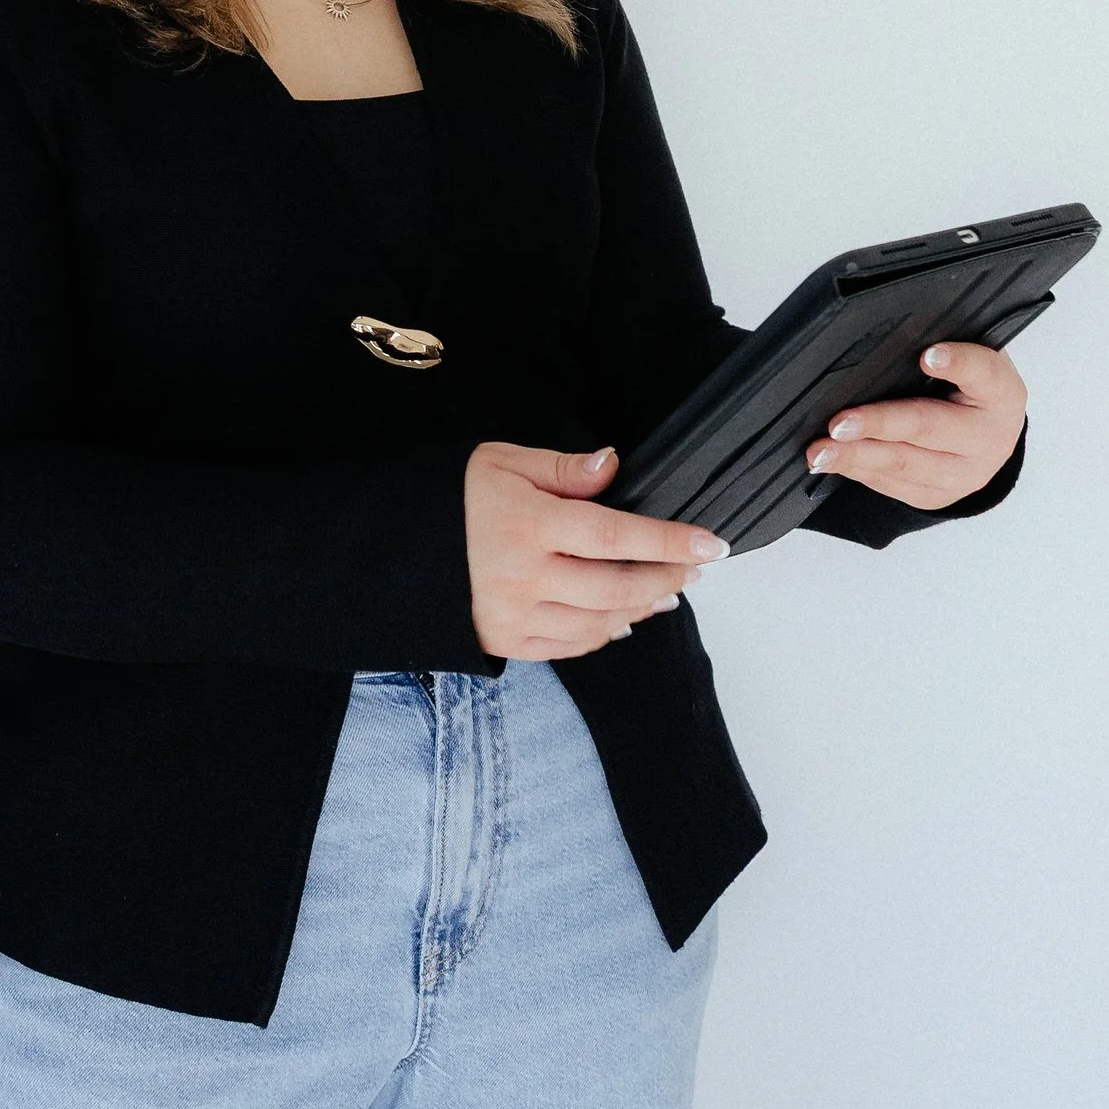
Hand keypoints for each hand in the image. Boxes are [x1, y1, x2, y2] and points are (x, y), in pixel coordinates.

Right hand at [464, 441, 723, 662]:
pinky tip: (623, 617)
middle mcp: (522, 577)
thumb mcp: (502, 462)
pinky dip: (605, 633)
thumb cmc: (454, 497)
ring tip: (666, 591)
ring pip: (600, 623)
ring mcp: (513, 616)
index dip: (667, 541)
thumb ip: (562, 468)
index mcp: (525, 524)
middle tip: (692, 567)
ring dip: (641, 607)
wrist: (396, 548)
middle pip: (616, 587)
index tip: (711, 544)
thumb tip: (613, 465)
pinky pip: (571, 646)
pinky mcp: (506, 642)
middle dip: (665, 577)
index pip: (613, 535)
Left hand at [805, 338, 1025, 510]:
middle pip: (928, 428)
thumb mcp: (968, 361)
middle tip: (839, 423)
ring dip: (855, 456)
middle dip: (878, 424)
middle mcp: (988, 438)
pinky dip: (856, 470)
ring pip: (903, 465)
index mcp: (1001, 393)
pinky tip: (831, 461)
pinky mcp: (936, 495)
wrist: (989, 437)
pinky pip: (891, 484)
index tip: (928, 356)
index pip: (983, 373)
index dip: (957, 363)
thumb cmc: (970, 388)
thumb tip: (877, 343)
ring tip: (819, 450)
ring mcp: (964, 474)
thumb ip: (937, 348)